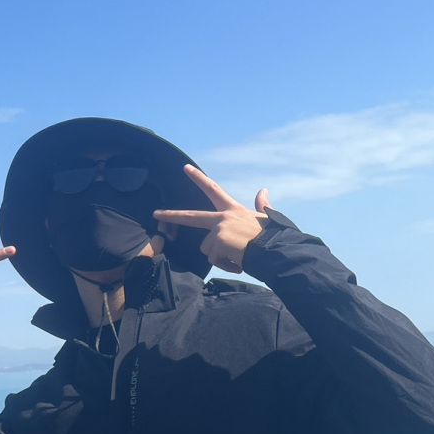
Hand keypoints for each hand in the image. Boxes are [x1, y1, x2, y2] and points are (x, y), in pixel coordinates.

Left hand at [153, 165, 272, 274]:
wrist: (277, 250)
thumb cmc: (272, 236)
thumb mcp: (265, 217)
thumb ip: (261, 204)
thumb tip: (264, 190)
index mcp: (233, 210)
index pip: (213, 189)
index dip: (199, 178)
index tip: (186, 169)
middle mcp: (223, 217)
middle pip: (191, 216)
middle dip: (171, 215)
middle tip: (155, 214)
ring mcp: (219, 229)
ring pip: (207, 249)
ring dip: (221, 257)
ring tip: (240, 256)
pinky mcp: (218, 242)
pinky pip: (214, 259)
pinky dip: (226, 265)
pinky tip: (239, 262)